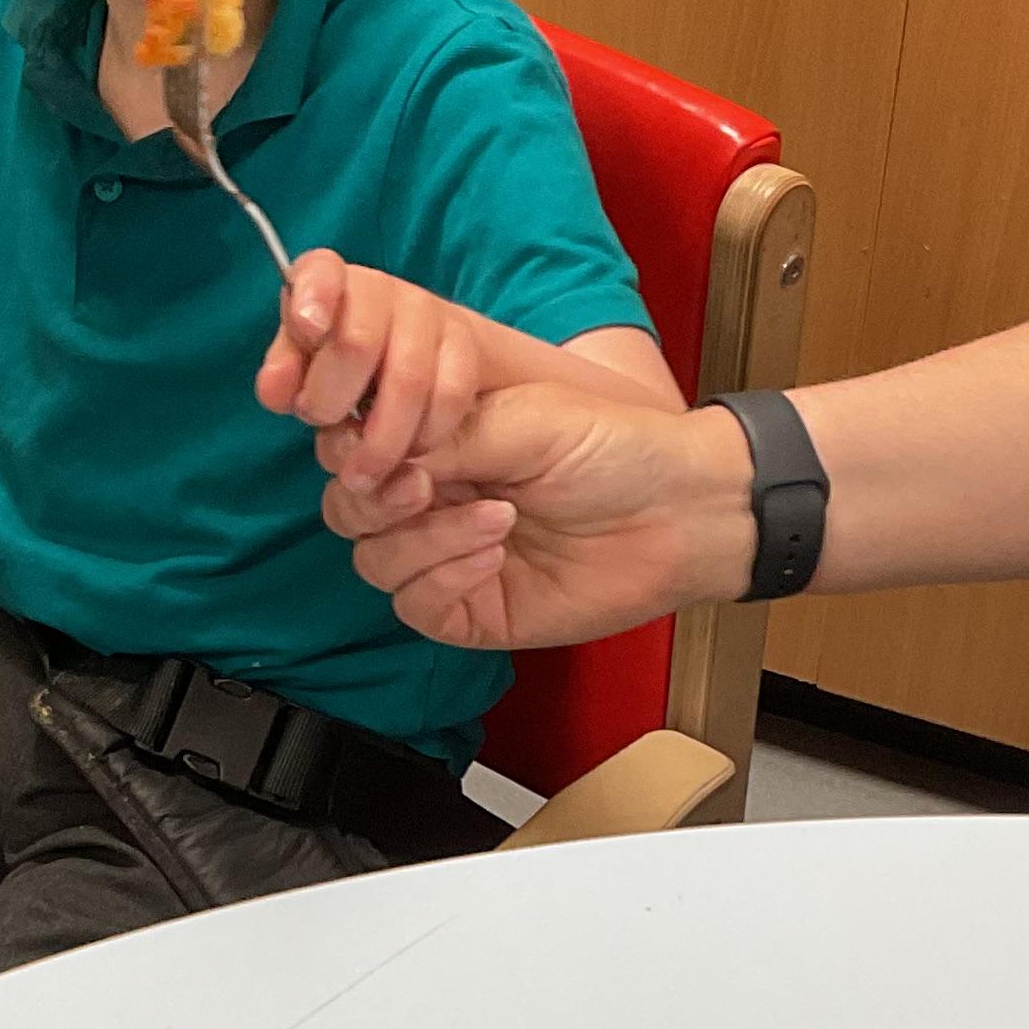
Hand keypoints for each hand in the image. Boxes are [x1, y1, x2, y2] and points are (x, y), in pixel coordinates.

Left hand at [256, 251, 486, 484]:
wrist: (426, 382)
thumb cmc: (347, 385)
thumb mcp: (306, 382)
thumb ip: (286, 382)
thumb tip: (274, 389)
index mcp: (327, 288)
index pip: (320, 271)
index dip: (313, 294)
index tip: (308, 328)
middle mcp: (377, 291)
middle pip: (356, 339)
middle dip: (333, 399)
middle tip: (327, 430)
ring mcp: (427, 313)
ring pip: (406, 378)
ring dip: (380, 440)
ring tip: (363, 473)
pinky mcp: (467, 344)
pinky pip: (448, 394)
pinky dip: (426, 434)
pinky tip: (412, 452)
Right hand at [319, 390, 759, 651]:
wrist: (678, 511)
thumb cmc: (618, 449)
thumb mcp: (524, 418)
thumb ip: (444, 435)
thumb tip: (379, 458)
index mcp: (441, 442)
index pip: (357, 447)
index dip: (355, 445)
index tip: (378, 439)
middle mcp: (436, 499)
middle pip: (350, 508)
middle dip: (376, 497)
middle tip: (421, 485)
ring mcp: (448, 558)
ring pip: (374, 560)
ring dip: (422, 538)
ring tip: (494, 517)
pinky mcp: (469, 610)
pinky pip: (416, 605)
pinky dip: (444, 578)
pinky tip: (494, 553)